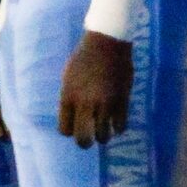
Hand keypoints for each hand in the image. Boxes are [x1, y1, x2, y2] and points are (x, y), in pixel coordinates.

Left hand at [58, 31, 134, 146]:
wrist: (106, 43)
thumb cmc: (84, 58)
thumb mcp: (68, 78)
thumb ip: (70, 98)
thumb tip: (73, 117)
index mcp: (68, 97)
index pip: (65, 129)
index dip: (70, 131)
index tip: (75, 127)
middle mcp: (85, 103)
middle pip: (83, 139)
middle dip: (85, 143)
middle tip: (89, 140)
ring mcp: (104, 103)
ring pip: (103, 136)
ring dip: (103, 136)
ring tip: (104, 132)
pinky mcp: (122, 101)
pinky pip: (120, 126)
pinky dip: (118, 128)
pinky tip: (116, 124)